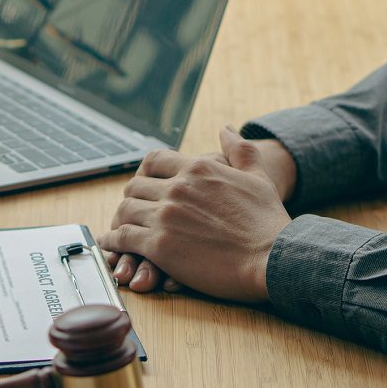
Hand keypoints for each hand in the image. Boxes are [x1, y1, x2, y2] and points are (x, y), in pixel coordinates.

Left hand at [96, 126, 291, 302]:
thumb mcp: (258, 176)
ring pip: (125, 210)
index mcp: (197, 168)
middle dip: (132, 198)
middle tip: (131, 211)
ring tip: (119, 228)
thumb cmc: (269, 222)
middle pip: (135, 186)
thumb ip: (240, 150)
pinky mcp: (159, 245)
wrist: (274, 260)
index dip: (145, 174)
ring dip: (120, 219)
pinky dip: (113, 240)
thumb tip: (226, 128)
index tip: (145, 186)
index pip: (154, 161)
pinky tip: (112, 244)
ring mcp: (166, 216)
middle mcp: (177, 187)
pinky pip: (123, 237)